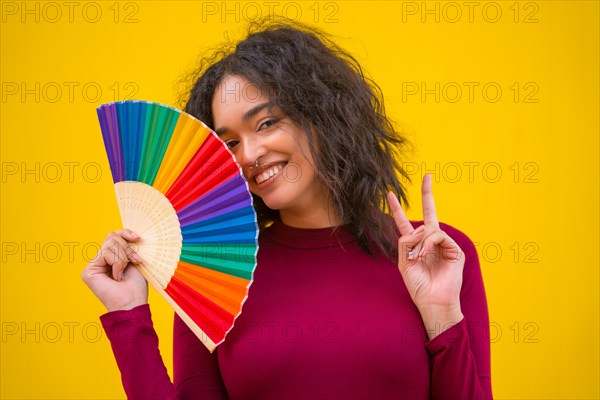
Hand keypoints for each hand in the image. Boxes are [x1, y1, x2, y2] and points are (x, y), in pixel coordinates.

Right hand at [81, 229, 147, 311]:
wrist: (133, 301)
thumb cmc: (136, 285)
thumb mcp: (135, 259)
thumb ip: (128, 245)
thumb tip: (127, 232)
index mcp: (111, 258)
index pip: (114, 236)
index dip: (125, 233)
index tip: (137, 238)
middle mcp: (100, 261)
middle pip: (112, 237)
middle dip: (127, 247)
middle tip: (135, 261)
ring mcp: (93, 266)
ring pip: (110, 244)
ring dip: (124, 257)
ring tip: (124, 272)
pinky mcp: (88, 271)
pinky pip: (106, 254)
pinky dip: (117, 263)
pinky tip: (117, 277)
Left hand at [387, 174, 464, 338]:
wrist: (432, 302)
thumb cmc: (418, 286)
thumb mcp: (404, 262)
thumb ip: (406, 242)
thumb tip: (420, 228)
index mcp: (416, 245)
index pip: (405, 222)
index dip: (397, 209)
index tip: (390, 194)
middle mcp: (430, 242)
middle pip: (429, 213)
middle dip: (427, 193)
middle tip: (427, 175)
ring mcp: (444, 245)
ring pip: (428, 229)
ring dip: (419, 242)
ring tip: (418, 258)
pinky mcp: (454, 250)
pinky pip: (437, 235)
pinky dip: (428, 244)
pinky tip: (425, 256)